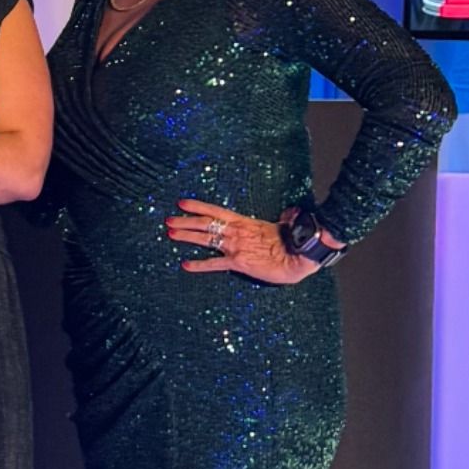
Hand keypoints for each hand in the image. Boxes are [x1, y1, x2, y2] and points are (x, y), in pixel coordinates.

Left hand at [165, 199, 320, 284]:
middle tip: (168, 220)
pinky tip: (185, 265)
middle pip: (205, 223)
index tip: (182, 203)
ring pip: (205, 239)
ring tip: (170, 234)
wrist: (301, 255)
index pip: (216, 211)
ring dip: (186, 236)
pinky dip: (199, 264)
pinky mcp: (238, 262)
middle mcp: (236, 232)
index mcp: (245, 222)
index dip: (198, 206)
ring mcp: (235, 246)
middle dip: (185, 221)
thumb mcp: (284, 225)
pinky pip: (214, 263)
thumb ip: (281, 218)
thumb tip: (290, 213)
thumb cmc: (295, 242)